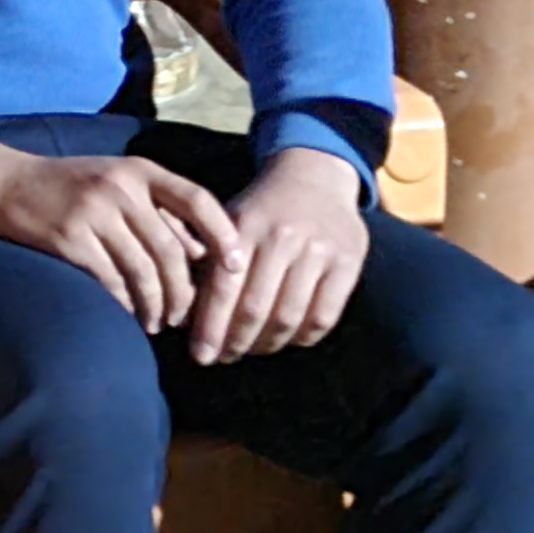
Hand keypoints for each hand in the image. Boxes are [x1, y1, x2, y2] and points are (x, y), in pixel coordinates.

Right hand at [0, 138, 239, 332]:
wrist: (5, 183)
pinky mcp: (68, 239)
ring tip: (156, 322)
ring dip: (155, 306)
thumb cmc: (69, 186)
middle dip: (183, 292)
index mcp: (139, 170)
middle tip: (183, 316)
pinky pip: (110, 282)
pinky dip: (124, 304)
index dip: (223, 235)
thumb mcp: (117, 181)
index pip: (197, 200)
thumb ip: (158, 209)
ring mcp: (93, 213)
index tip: (236, 267)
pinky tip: (127, 313)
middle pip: (171, 251)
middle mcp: (120, 188)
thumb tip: (203, 253)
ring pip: (143, 272)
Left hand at [188, 147, 369, 365]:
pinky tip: (286, 340)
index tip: (200, 356)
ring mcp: (319, 249)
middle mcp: (283, 237)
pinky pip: (323, 316)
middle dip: (235, 342)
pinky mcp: (349, 261)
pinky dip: (302, 338)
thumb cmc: (262, 209)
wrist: (315, 175)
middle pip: (256, 308)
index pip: (224, 287)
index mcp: (247, 225)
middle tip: (224, 357)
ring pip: (289, 317)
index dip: (210, 327)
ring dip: (267, 344)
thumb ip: (209, 262)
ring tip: (252, 350)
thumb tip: (184, 318)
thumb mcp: (229, 220)